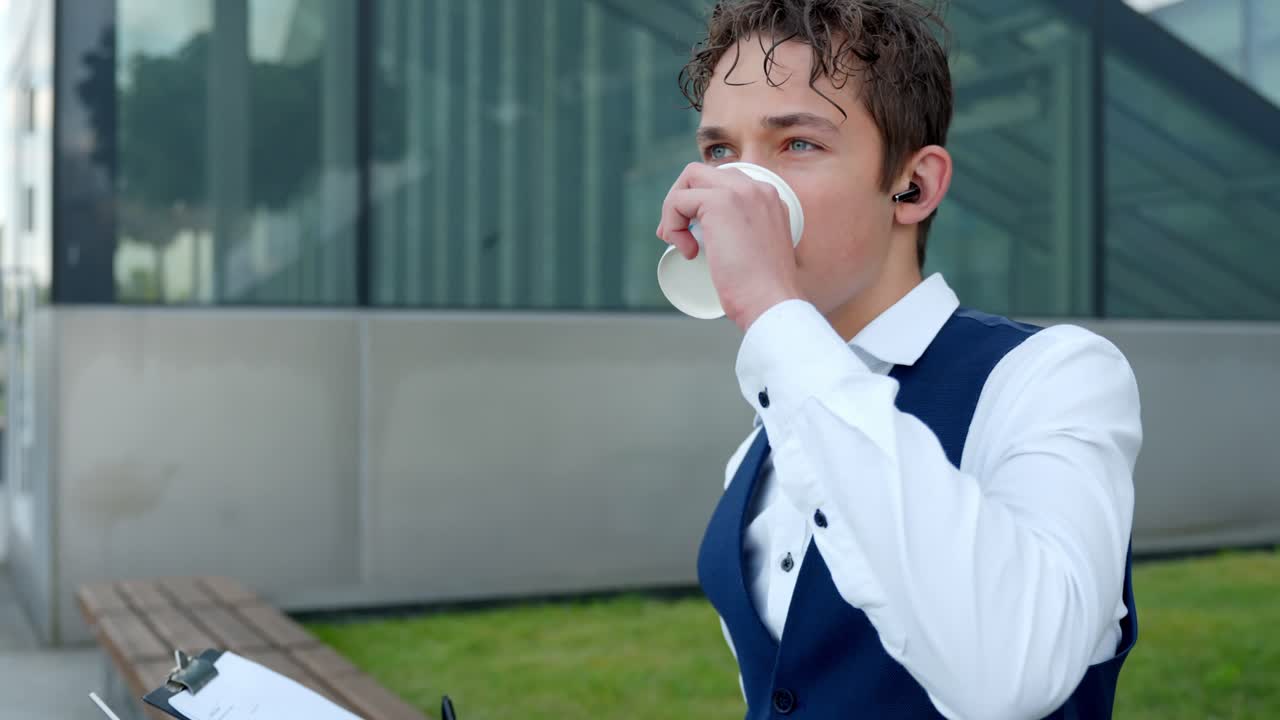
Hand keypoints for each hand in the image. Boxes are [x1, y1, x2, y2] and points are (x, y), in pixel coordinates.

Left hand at [656, 163, 802, 329]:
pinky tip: (687, 251)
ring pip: (689, 177)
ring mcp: (740, 192)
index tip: (691, 233)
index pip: (724, 181)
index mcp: (769, 198)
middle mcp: (758, 188)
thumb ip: (749, 239)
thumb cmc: (763, 292)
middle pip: (704, 172)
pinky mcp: (720, 203)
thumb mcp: (760, 253)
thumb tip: (722, 242)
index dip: (700, 202)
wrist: (772, 303)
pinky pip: (678, 200)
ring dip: (672, 209)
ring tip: (677, 242)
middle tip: (674, 235)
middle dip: (681, 199)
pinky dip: (672, 224)